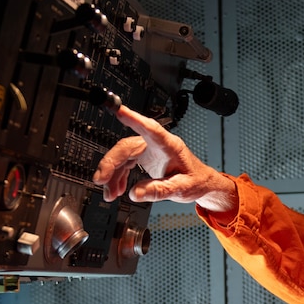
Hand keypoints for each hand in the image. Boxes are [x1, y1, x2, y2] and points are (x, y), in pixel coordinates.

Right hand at [92, 105, 236, 211]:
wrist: (202, 183)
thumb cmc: (196, 181)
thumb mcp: (182, 189)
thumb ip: (160, 190)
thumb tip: (135, 194)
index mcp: (169, 145)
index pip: (149, 128)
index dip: (133, 118)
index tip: (119, 109)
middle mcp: (155, 144)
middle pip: (126, 147)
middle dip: (110, 163)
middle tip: (101, 180)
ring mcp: (148, 150)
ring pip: (122, 156)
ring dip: (112, 174)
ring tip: (109, 193)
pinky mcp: (144, 157)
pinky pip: (125, 164)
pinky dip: (118, 177)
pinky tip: (116, 189)